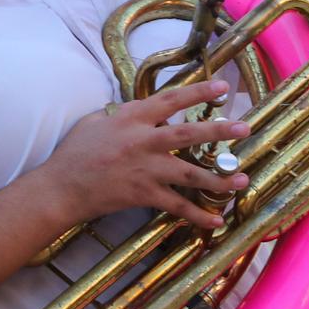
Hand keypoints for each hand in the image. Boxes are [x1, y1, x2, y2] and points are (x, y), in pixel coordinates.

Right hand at [34, 80, 251, 231]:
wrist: (62, 187)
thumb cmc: (75, 150)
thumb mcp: (96, 120)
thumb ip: (123, 114)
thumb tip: (144, 111)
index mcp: (132, 117)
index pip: (171, 100)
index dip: (199, 92)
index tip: (223, 87)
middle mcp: (143, 141)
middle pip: (189, 134)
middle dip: (220, 131)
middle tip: (246, 128)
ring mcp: (146, 170)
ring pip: (191, 173)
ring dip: (220, 177)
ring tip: (243, 179)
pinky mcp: (144, 195)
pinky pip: (178, 206)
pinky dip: (198, 215)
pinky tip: (216, 221)